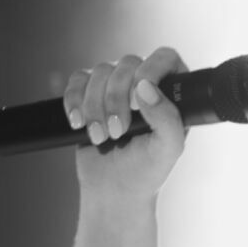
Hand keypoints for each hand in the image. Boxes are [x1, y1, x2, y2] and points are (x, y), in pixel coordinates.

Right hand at [64, 47, 189, 198]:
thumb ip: (167, 119)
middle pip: (127, 63)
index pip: (164, 57)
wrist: (115, 189)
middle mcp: (145, 82)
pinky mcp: (89, 93)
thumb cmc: (148, 170)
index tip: (136, 102)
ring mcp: (115, 86)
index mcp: (173, 90)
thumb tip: (146, 87)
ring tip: (101, 137)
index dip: (149, 71)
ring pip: (99, 71)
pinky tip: (79, 124)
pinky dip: (74, 101)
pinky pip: (77, 80)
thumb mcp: (168, 149)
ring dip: (95, 106)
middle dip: (116, 99)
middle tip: (118, 131)